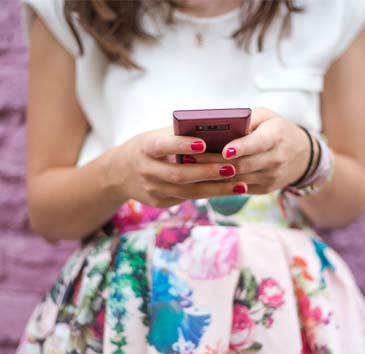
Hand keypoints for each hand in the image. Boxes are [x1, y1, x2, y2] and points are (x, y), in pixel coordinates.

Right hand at [105, 126, 247, 207]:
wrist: (119, 173)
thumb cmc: (147, 148)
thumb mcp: (155, 136)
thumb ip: (179, 136)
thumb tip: (216, 133)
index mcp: (145, 148)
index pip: (163, 146)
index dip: (182, 145)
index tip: (204, 144)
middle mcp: (146, 170)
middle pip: (179, 174)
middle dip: (207, 173)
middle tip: (232, 169)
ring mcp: (152, 189)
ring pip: (187, 192)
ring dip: (215, 189)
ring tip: (239, 185)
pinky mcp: (158, 202)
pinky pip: (186, 199)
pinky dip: (208, 194)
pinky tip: (226, 191)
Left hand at [190, 107, 314, 194]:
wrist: (302, 156)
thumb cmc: (277, 130)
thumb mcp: (267, 117)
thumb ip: (246, 119)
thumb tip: (218, 125)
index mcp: (276, 136)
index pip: (258, 143)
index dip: (241, 147)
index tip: (224, 149)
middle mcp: (275, 159)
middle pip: (242, 164)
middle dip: (214, 162)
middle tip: (190, 157)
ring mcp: (270, 177)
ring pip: (237, 179)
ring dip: (212, 175)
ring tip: (191, 168)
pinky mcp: (265, 189)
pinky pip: (239, 188)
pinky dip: (221, 184)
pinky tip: (203, 179)